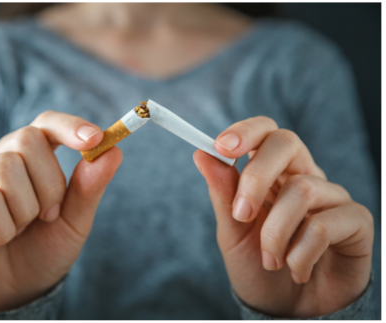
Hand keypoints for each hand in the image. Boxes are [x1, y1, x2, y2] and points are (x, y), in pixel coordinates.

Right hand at [0, 111, 121, 311]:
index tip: (96, 139)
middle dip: (49, 186)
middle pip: (27, 140)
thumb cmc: (43, 251)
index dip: (69, 126)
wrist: (11, 293)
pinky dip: (1, 228)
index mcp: (31, 160)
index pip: (46, 124)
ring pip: (6, 168)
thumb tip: (113, 150)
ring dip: (25, 211)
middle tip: (47, 217)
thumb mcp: (74, 222)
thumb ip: (90, 187)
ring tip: (19, 232)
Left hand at [193, 117, 372, 317]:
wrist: (286, 310)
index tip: (221, 146)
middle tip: (241, 216)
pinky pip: (325, 224)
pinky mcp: (355, 222)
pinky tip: (296, 269)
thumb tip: (201, 154)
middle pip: (286, 142)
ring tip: (270, 261)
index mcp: (272, 174)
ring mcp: (331, 198)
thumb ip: (222, 194)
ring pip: (301, 189)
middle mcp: (303, 177)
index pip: (265, 132)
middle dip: (255, 177)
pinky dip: (300, 253)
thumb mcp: (232, 232)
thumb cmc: (258, 267)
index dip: (245, 131)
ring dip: (275, 233)